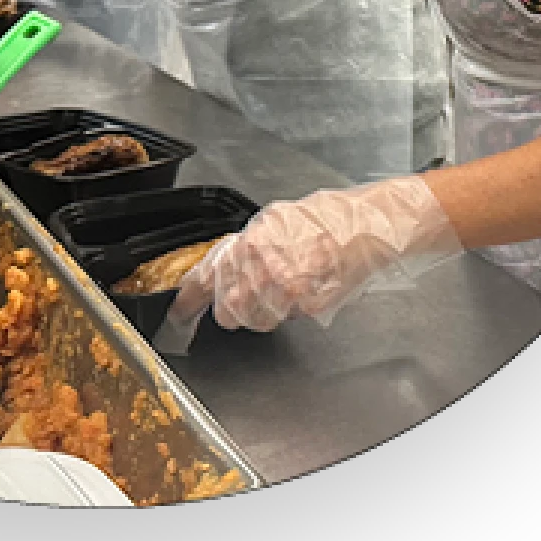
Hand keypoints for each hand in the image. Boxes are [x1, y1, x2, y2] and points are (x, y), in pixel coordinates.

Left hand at [154, 176, 461, 352]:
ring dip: (265, 313)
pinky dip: (291, 311)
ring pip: (257, 320)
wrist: (362, 226)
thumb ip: (246, 248)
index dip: (188, 301)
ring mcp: (284, 289)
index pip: (207, 277)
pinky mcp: (306, 305)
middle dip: (236, 309)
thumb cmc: (323, 220)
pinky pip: (286, 319)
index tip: (178, 315)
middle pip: (229, 311)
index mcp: (249, 241)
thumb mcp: (273, 222)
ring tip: (285, 290)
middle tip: (250, 299)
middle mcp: (262, 266)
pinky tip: (305, 290)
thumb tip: (221, 269)